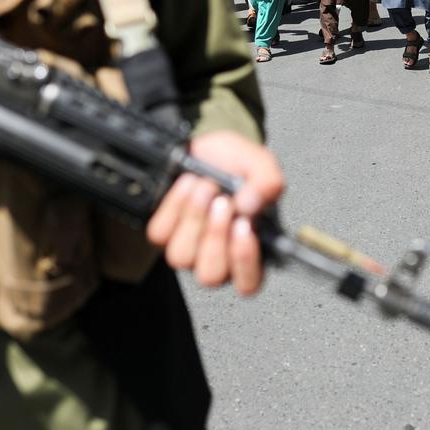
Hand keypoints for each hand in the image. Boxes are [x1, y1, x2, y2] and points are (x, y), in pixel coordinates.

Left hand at [146, 131, 284, 295]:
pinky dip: (175, 205)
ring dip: (194, 218)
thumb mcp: (261, 164)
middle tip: (223, 201)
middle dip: (215, 235)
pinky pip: (161, 234)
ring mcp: (188, 248)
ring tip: (206, 187)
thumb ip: (268, 183)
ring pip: (182, 257)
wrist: (206, 146)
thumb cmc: (235, 162)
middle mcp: (218, 256)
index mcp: (249, 248)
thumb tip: (251, 205)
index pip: (249, 282)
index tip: (244, 226)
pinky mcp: (164, 233)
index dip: (245, 262)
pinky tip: (188, 185)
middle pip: (211, 275)